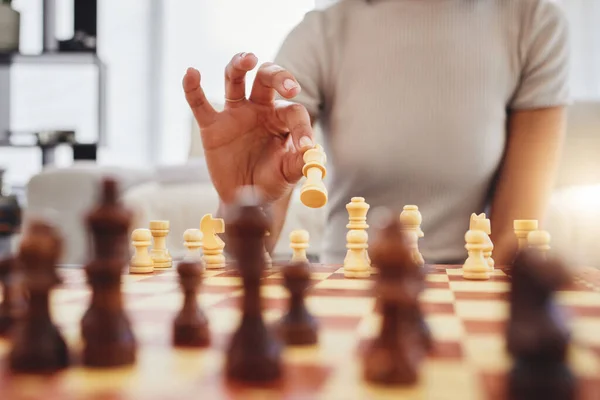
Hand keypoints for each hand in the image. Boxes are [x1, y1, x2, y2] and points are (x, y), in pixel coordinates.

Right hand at [182, 52, 314, 204]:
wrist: (246, 197)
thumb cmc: (271, 181)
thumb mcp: (288, 174)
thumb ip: (299, 163)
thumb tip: (310, 155)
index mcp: (281, 119)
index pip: (293, 112)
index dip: (301, 127)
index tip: (305, 146)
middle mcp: (259, 109)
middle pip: (266, 79)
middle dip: (279, 76)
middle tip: (289, 87)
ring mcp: (234, 114)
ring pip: (235, 79)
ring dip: (240, 64)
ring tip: (249, 59)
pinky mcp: (212, 126)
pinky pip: (199, 103)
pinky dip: (192, 88)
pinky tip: (191, 73)